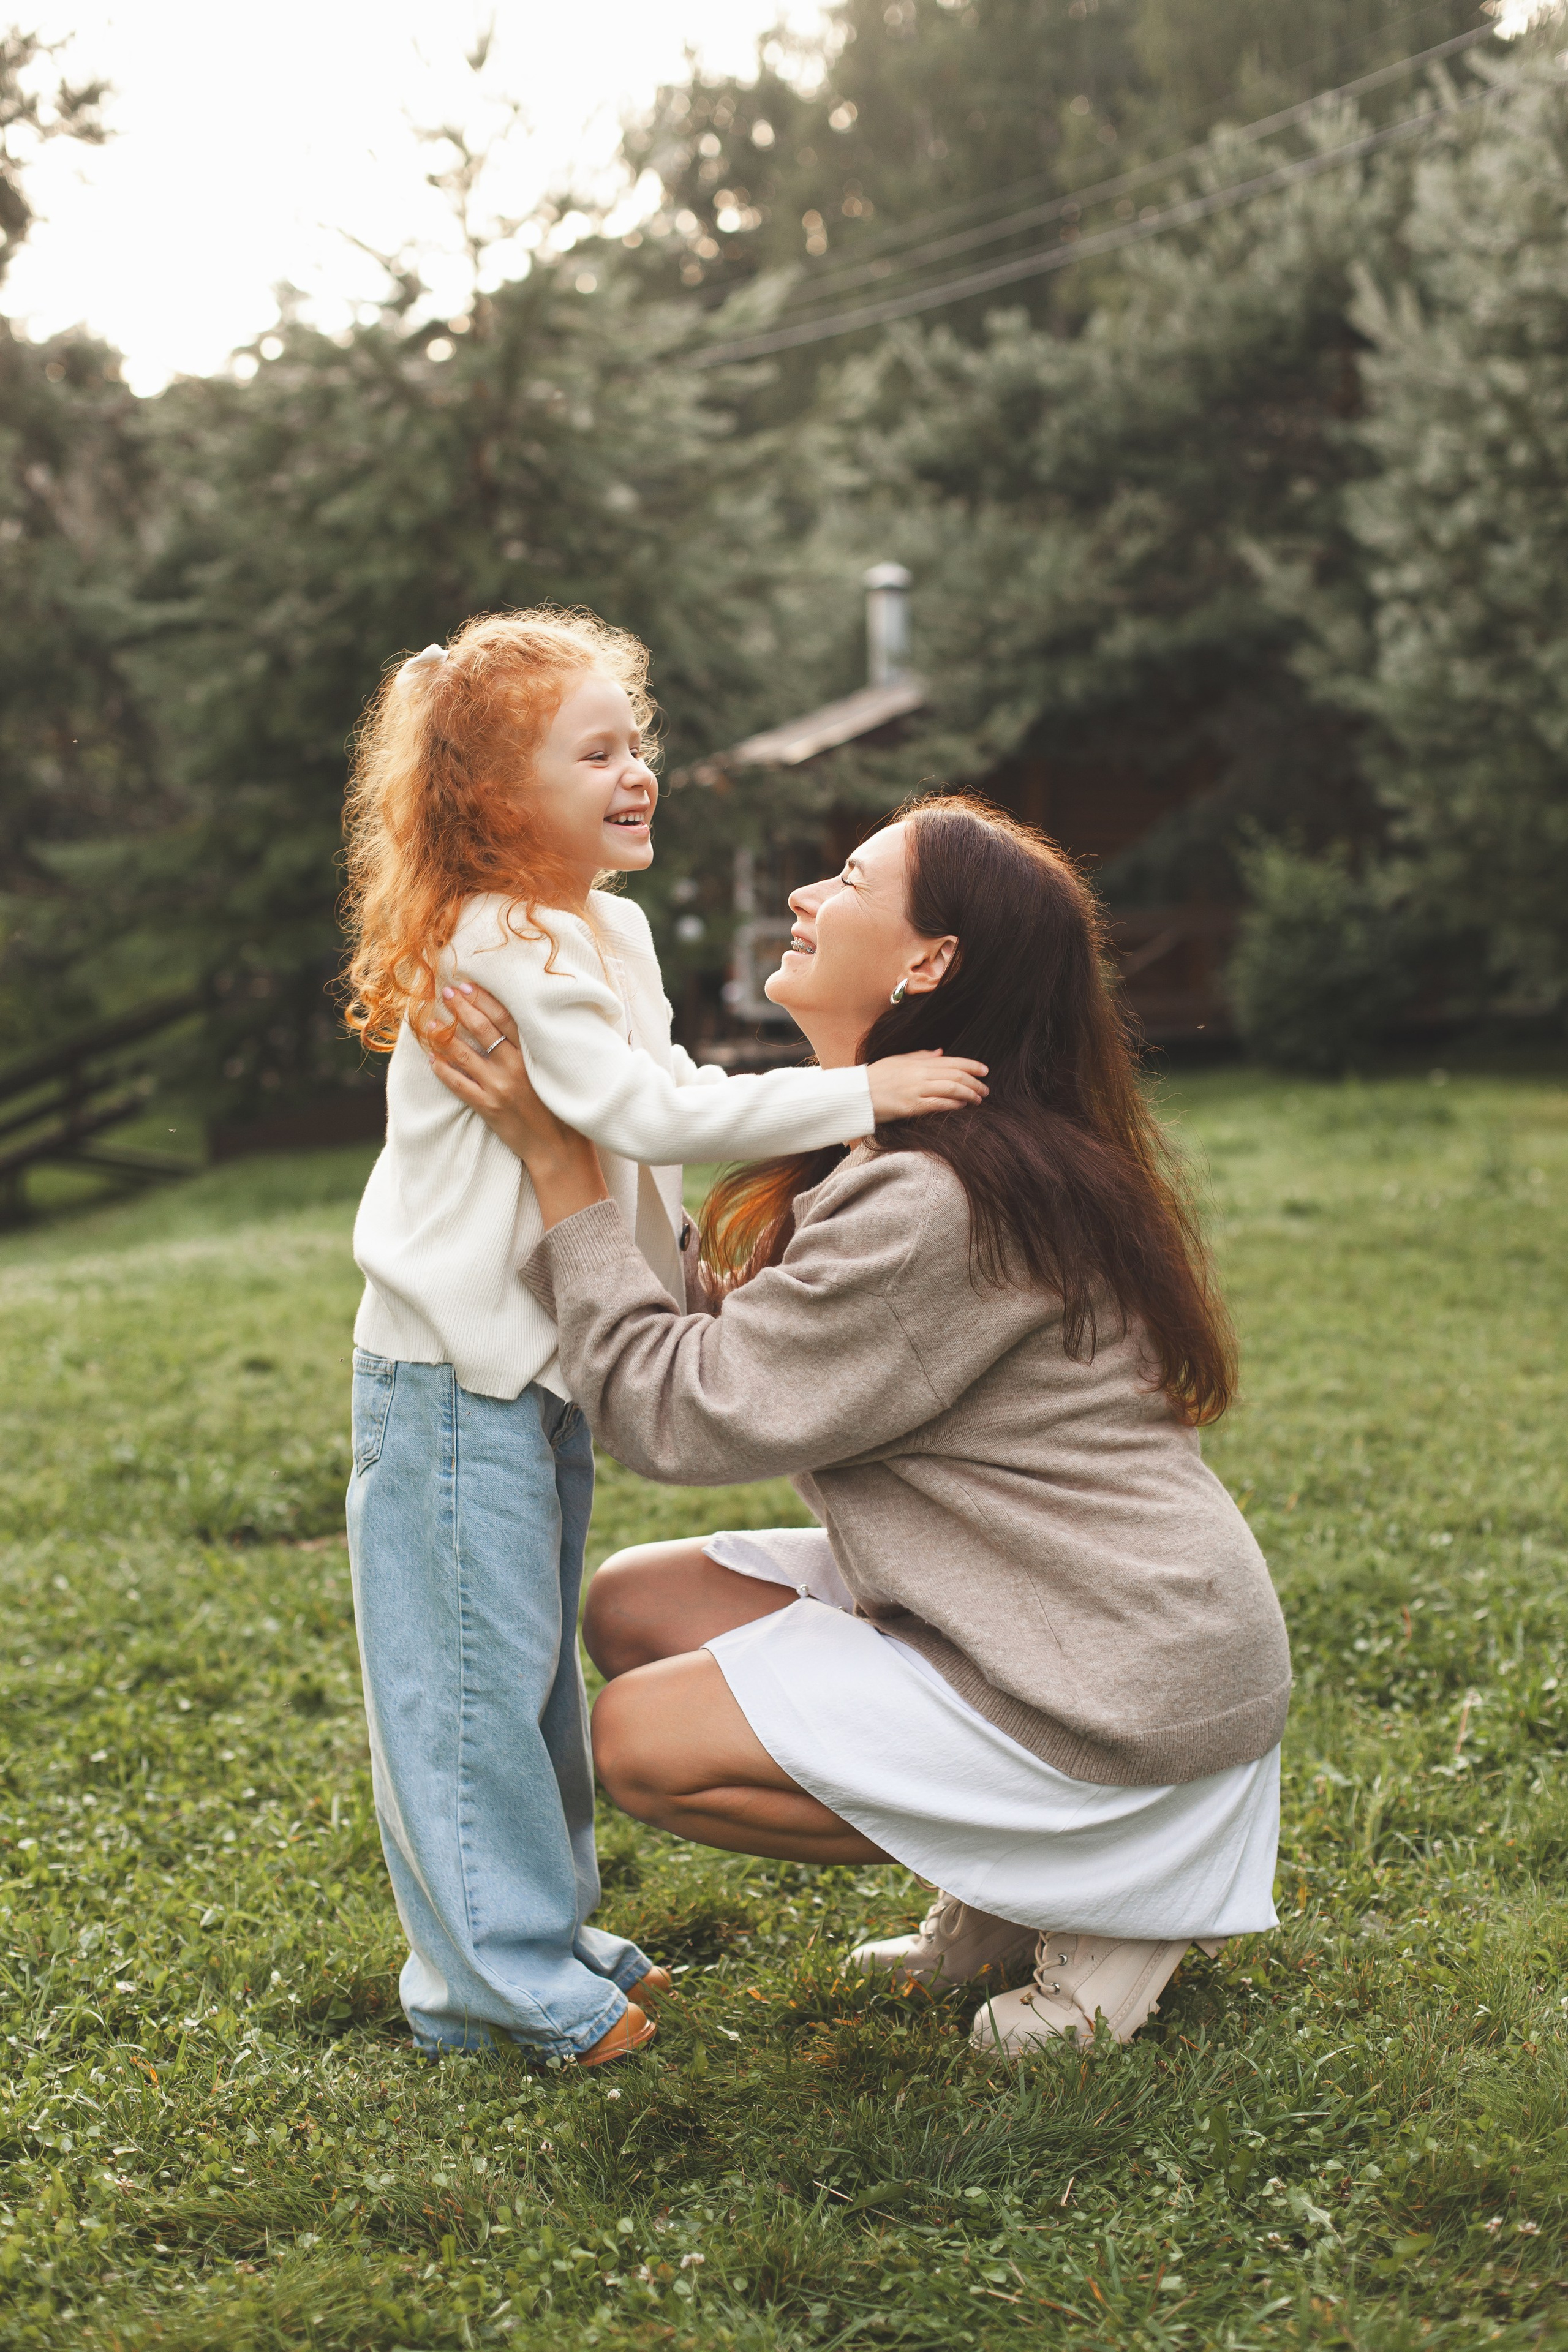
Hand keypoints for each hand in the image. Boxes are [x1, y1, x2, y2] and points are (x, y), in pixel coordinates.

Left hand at [428, 981, 608, 1227]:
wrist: (561, 1151)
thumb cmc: (565, 1110)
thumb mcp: (559, 1072)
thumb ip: (544, 1050)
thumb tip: (532, 1025)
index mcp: (535, 1056)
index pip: (505, 1018)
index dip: (484, 999)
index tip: (468, 984)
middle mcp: (515, 1068)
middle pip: (483, 1029)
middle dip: (462, 1008)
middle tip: (445, 992)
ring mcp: (499, 1088)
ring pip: (465, 1055)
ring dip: (445, 1036)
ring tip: (430, 1023)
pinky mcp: (488, 1108)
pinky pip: (459, 1085)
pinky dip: (443, 1071)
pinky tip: (432, 1058)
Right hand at [867, 1050, 988, 1122]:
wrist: (857, 1093)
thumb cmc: (877, 1076)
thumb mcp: (899, 1060)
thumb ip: (921, 1056)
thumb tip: (942, 1052)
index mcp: (918, 1062)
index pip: (952, 1061)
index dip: (971, 1065)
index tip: (985, 1071)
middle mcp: (919, 1074)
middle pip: (955, 1075)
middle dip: (974, 1082)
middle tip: (985, 1090)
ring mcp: (915, 1090)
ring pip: (950, 1089)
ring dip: (968, 1094)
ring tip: (978, 1100)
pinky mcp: (911, 1106)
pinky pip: (938, 1104)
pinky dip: (953, 1104)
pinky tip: (962, 1106)